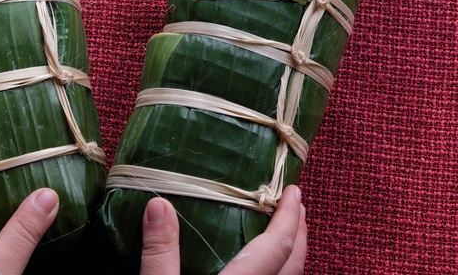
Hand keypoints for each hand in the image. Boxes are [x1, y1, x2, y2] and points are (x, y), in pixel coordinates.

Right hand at [140, 185, 305, 274]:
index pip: (276, 247)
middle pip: (293, 265)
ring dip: (291, 252)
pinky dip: (278, 270)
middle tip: (297, 205)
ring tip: (286, 230)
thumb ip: (160, 252)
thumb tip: (158, 203)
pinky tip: (259, 266)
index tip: (294, 190)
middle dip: (298, 233)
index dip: (288, 217)